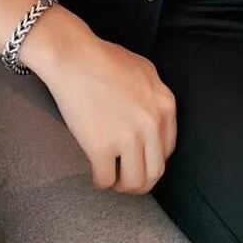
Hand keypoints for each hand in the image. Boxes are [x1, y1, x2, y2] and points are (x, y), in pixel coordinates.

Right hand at [31, 8, 176, 193]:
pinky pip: (105, 179)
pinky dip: (100, 181)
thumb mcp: (145, 70)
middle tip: (126, 177)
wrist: (74, 57)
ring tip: (112, 178)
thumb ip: (155, 95)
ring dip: (123, 185)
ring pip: (134, 182)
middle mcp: (152, 124)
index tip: (139, 160)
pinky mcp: (102, 148)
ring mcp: (128, 137)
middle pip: (155, 171)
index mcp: (165, 105)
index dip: (152, 159)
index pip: (167, 149)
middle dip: (141, 180)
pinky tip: (95, 172)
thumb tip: (155, 118)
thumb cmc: (104, 58)